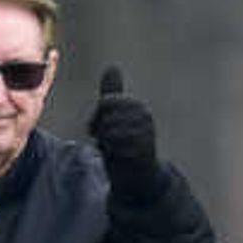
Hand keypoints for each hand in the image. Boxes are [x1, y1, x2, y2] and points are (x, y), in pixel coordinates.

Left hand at [88, 64, 160, 194]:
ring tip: (114, 149)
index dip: (96, 117)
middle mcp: (144, 116)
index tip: (97, 128)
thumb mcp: (115, 117)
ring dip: (106, 144)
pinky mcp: (144, 150)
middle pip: (106, 117)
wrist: (138, 176)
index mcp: (136, 105)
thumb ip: (113, 93)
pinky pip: (117, 147)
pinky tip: (119, 157)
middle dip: (101, 132)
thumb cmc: (124, 144)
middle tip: (107, 141)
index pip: (106, 103)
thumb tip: (112, 66)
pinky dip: (113, 154)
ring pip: (110, 132)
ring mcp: (146, 133)